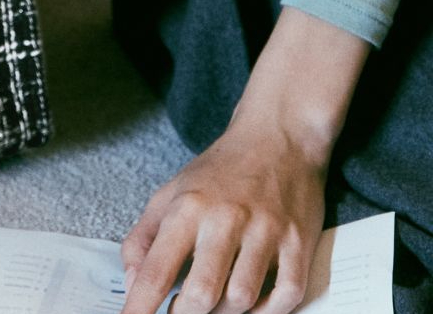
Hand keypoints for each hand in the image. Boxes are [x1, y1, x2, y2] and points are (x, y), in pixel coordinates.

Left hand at [120, 118, 325, 313]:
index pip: (157, 268)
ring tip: (214, 307)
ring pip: (242, 300)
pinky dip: (268, 312)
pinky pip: (286, 295)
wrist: (277, 137)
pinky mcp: (299, 242)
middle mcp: (226, 218)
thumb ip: (145, 237)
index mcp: (187, 206)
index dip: (141, 306)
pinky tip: (252, 307)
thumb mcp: (171, 192)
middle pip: (202, 293)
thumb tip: (132, 284)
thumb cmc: (219, 171)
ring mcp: (266, 231)